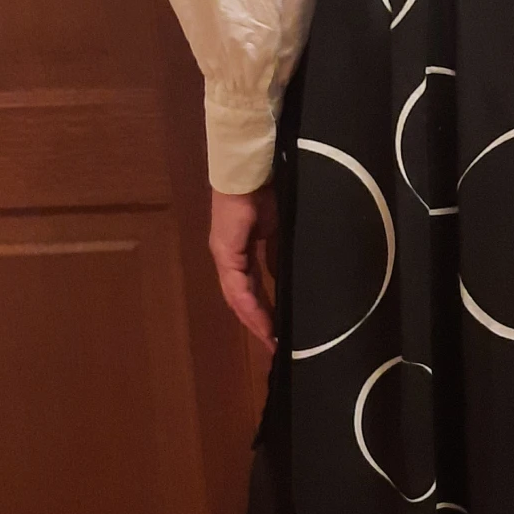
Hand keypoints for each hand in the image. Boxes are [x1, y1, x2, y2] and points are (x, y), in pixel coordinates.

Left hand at [209, 182, 278, 351]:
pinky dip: (249, 303)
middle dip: (260, 323)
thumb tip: (287, 277)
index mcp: (244, 250)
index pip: (254, 288)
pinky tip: (261, 321)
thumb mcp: (283, 231)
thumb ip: (281, 254)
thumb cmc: (272, 191)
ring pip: (238, 296)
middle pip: (244, 298)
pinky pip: (237, 284)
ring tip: (270, 341)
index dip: (266, 311)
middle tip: (276, 346)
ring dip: (254, 319)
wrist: (256, 167)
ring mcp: (226, 253)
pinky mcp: (226, 249)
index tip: (281, 333)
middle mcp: (232, 255)